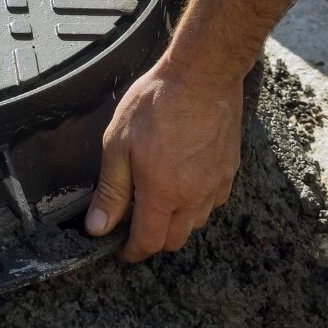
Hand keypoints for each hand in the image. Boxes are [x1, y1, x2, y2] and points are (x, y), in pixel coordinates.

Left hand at [83, 60, 241, 260]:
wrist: (203, 75)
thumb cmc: (157, 104)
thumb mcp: (118, 145)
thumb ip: (110, 191)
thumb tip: (98, 227)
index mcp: (163, 194)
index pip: (148, 242)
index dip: (131, 252)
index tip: (120, 251)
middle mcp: (194, 197)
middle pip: (174, 239)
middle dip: (152, 240)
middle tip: (134, 224)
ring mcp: (216, 184)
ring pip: (196, 223)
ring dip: (175, 222)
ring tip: (157, 201)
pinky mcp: (230, 169)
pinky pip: (213, 201)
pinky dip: (197, 203)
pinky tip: (184, 183)